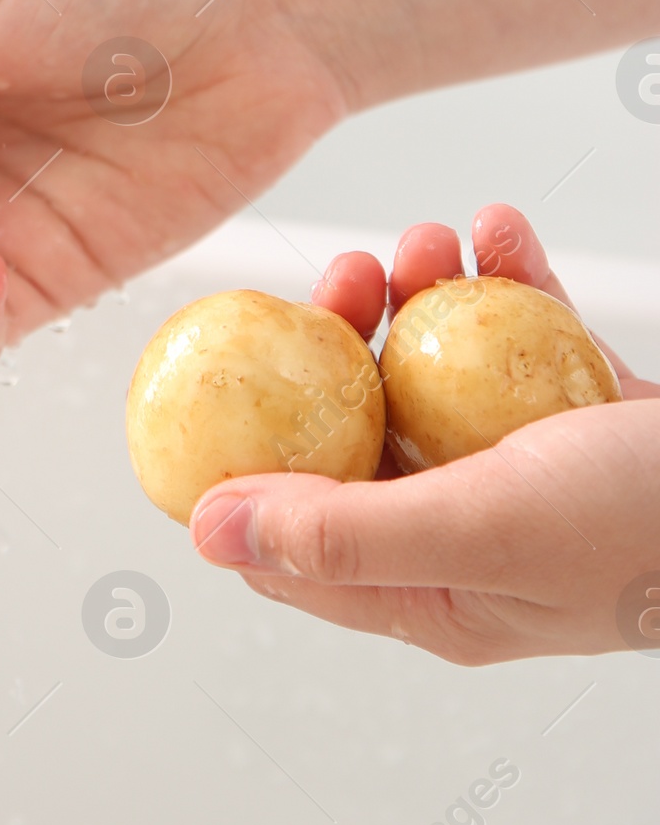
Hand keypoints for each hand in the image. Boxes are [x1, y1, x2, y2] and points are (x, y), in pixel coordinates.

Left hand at [190, 204, 659, 661]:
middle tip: (353, 271)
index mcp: (435, 594)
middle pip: (362, 432)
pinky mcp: (585, 415)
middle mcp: (472, 534)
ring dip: (426, 297)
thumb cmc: (652, 528)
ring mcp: (530, 471)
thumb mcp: (481, 530)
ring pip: (439, 373)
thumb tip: (208, 531)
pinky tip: (500, 230)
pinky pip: (524, 337)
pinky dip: (508, 280)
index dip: (243, 460)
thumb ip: (342, 532)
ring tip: (433, 240)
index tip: (217, 372)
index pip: (294, 541)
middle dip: (342, 343)